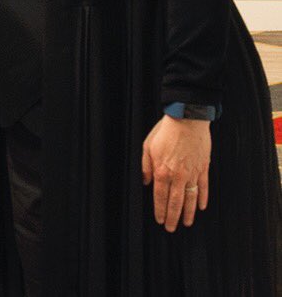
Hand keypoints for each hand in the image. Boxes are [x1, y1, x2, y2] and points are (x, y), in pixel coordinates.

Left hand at [141, 115, 210, 231]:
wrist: (187, 120)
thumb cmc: (166, 131)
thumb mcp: (147, 146)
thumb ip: (146, 166)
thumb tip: (146, 182)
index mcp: (162, 171)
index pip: (160, 196)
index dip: (159, 210)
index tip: (160, 220)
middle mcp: (177, 176)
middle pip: (175, 202)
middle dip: (173, 217)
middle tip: (171, 228)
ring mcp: (192, 173)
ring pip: (190, 199)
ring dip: (188, 213)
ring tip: (186, 223)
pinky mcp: (203, 168)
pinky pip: (203, 188)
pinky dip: (203, 199)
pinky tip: (201, 207)